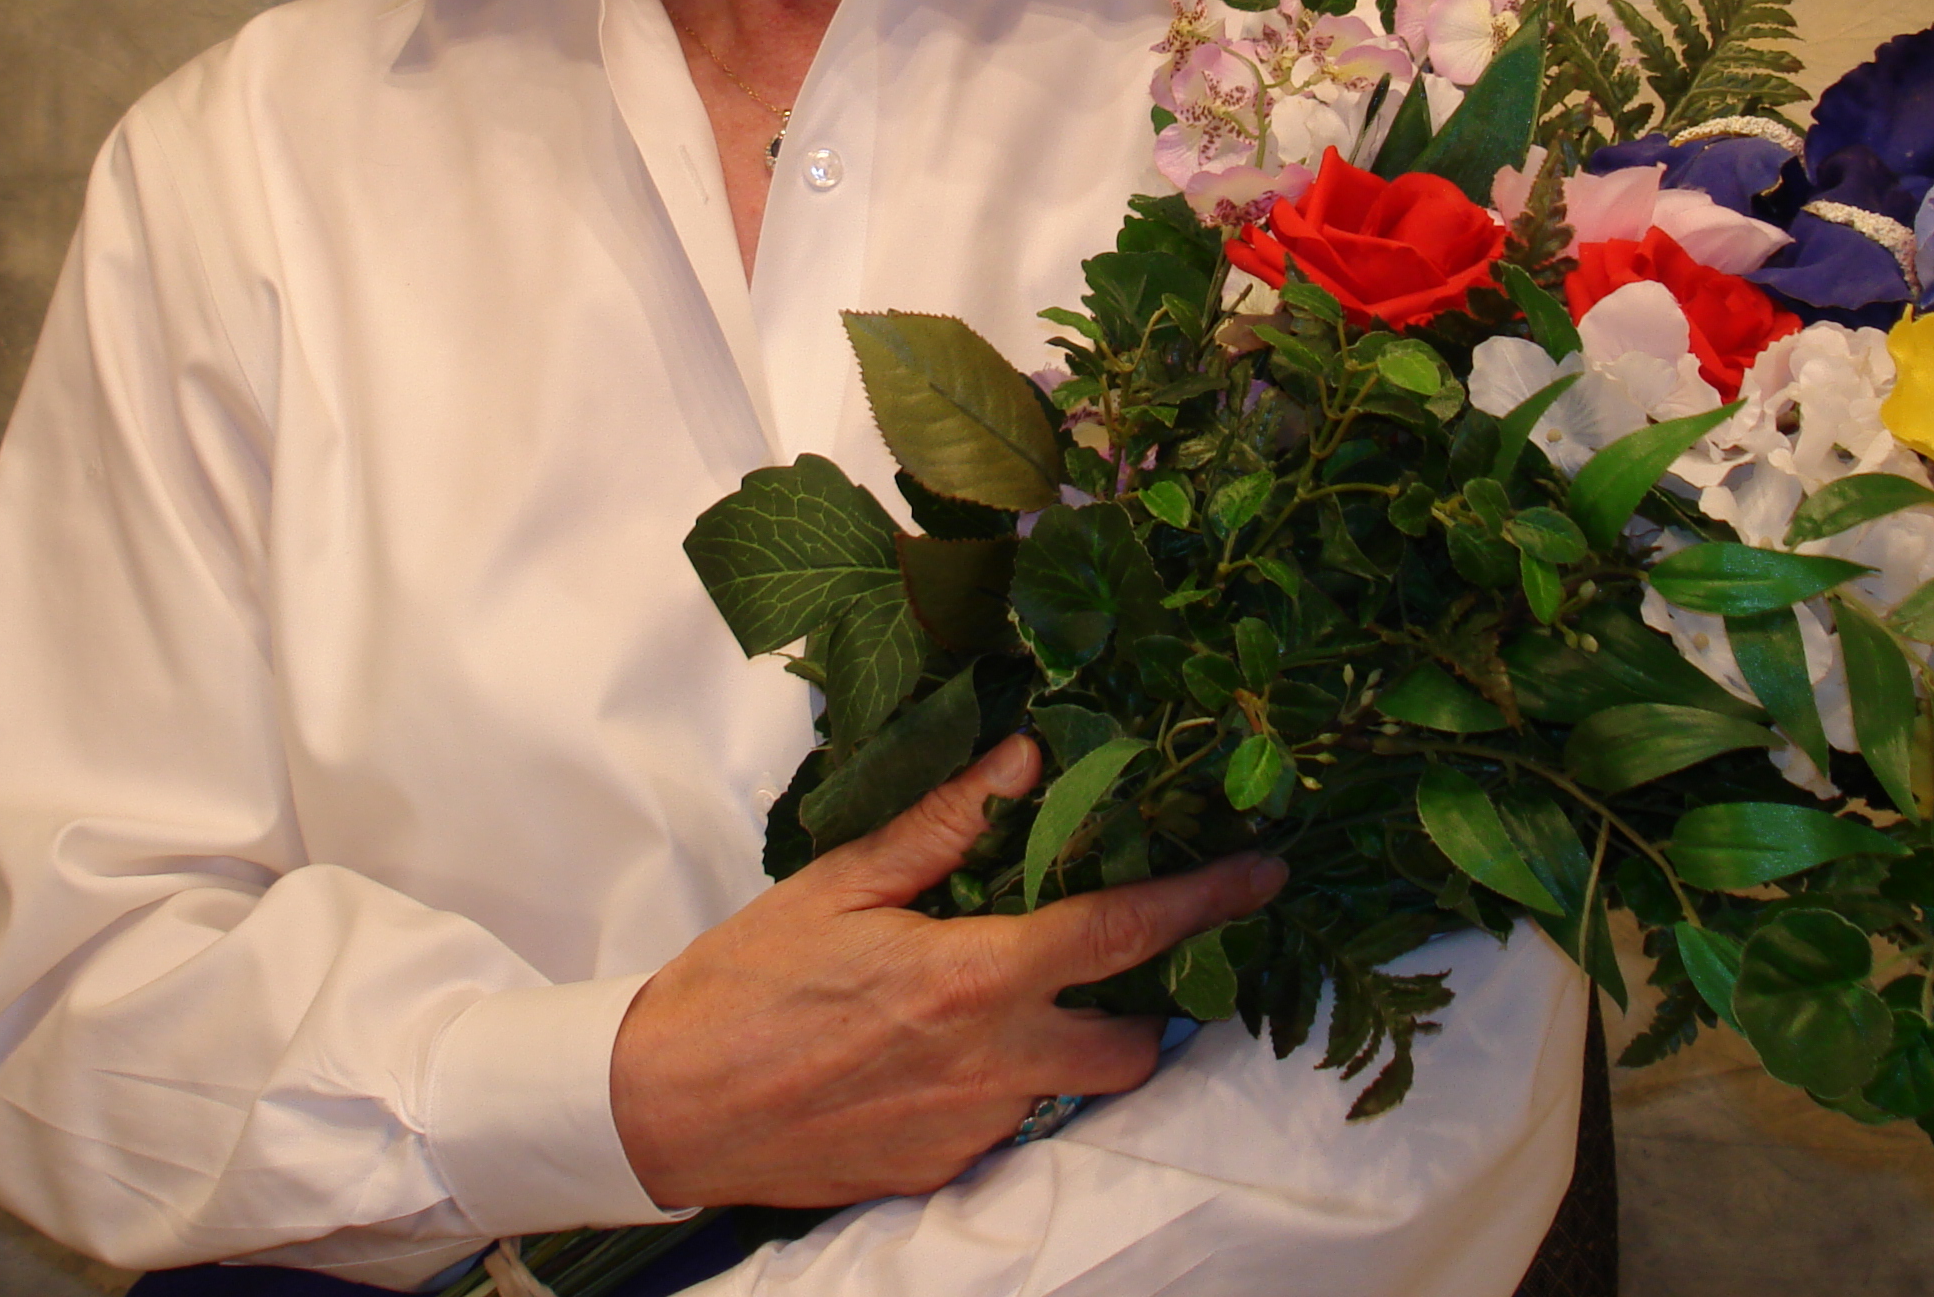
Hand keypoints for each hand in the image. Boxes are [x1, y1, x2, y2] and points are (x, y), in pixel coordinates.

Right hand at [608, 735, 1287, 1210]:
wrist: (669, 1106)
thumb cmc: (747, 981)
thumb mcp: (841, 883)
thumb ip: (942, 825)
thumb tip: (1024, 760)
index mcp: (974, 978)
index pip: (1121, 934)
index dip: (1204, 901)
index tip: (1265, 875)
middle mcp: (995, 1064)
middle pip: (1132, 1045)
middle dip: (1143, 1008)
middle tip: (1113, 963)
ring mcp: (974, 1130)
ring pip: (1070, 1088)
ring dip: (1062, 1046)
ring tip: (1001, 1001)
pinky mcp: (943, 1174)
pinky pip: (1007, 1125)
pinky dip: (997, 1084)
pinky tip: (933, 1053)